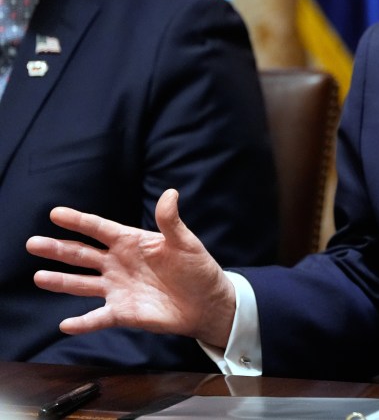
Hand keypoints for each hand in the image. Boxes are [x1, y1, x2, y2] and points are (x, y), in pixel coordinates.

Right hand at [26, 188, 236, 347]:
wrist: (207, 302)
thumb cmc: (198, 269)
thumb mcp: (186, 242)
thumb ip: (171, 221)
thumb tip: (170, 193)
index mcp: (131, 242)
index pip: (99, 229)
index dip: (78, 221)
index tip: (55, 213)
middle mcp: (118, 264)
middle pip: (82, 254)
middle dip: (58, 248)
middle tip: (33, 243)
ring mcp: (118, 288)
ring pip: (81, 283)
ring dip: (60, 281)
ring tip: (39, 276)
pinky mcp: (123, 312)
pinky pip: (97, 317)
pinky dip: (82, 323)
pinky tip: (65, 324)